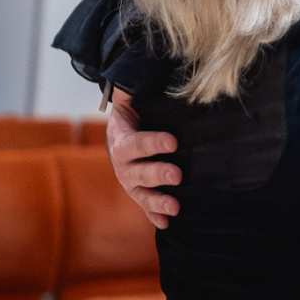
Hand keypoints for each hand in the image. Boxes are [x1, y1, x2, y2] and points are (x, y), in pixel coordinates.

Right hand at [107, 90, 181, 229]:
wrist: (123, 136)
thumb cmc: (135, 115)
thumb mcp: (131, 101)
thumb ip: (131, 90)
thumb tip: (134, 75)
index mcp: (122, 140)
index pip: (136, 142)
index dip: (153, 142)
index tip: (174, 141)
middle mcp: (123, 165)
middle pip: (138, 172)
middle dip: (158, 173)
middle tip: (178, 174)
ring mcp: (131, 182)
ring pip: (141, 194)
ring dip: (157, 201)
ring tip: (176, 206)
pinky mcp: (140, 193)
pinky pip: (145, 208)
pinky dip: (155, 216)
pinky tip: (168, 224)